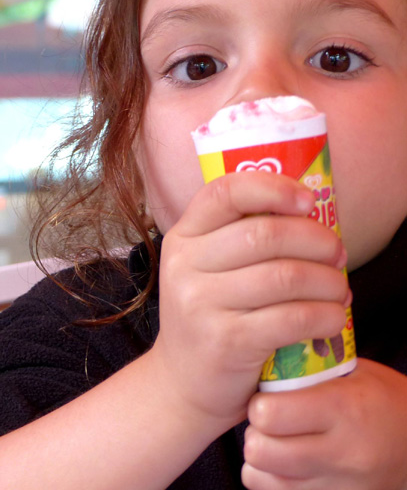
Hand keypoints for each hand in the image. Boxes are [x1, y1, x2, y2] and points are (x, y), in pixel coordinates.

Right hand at [149, 171, 348, 435]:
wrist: (183, 382)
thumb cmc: (210, 315)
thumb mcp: (208, 269)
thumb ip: (242, 237)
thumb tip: (311, 215)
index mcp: (184, 236)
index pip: (226, 192)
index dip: (273, 189)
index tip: (309, 201)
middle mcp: (185, 265)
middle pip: (265, 234)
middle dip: (315, 240)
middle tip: (337, 253)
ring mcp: (201, 304)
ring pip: (284, 276)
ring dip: (327, 281)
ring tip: (339, 289)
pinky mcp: (226, 341)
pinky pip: (291, 318)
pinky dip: (324, 315)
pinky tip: (333, 317)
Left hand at [242, 358, 406, 489]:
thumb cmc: (383, 400)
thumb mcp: (355, 372)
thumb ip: (312, 369)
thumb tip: (266, 359)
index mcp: (343, 409)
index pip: (271, 413)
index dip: (258, 404)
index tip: (264, 398)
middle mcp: (341, 453)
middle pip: (262, 451)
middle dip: (255, 433)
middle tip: (265, 422)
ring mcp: (339, 486)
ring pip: (265, 480)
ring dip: (260, 460)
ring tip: (274, 442)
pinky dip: (271, 482)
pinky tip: (284, 465)